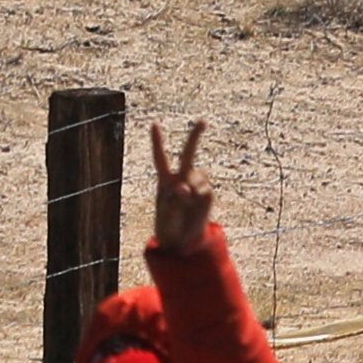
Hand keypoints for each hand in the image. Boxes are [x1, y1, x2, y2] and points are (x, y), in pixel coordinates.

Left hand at [148, 114, 216, 247]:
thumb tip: (183, 187)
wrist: (182, 241)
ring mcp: (195, 184)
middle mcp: (181, 178)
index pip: (160, 157)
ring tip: (185, 206)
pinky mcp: (207, 193)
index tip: (155, 123)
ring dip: (193, 189)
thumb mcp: (166, 217)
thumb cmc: (168, 227)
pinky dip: (200, 199)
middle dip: (196, 136)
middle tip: (203, 121)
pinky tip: (195, 208)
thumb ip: (173, 202)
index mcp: (164, 181)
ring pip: (198, 177)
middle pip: (189, 153)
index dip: (158, 141)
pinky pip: (206, 191)